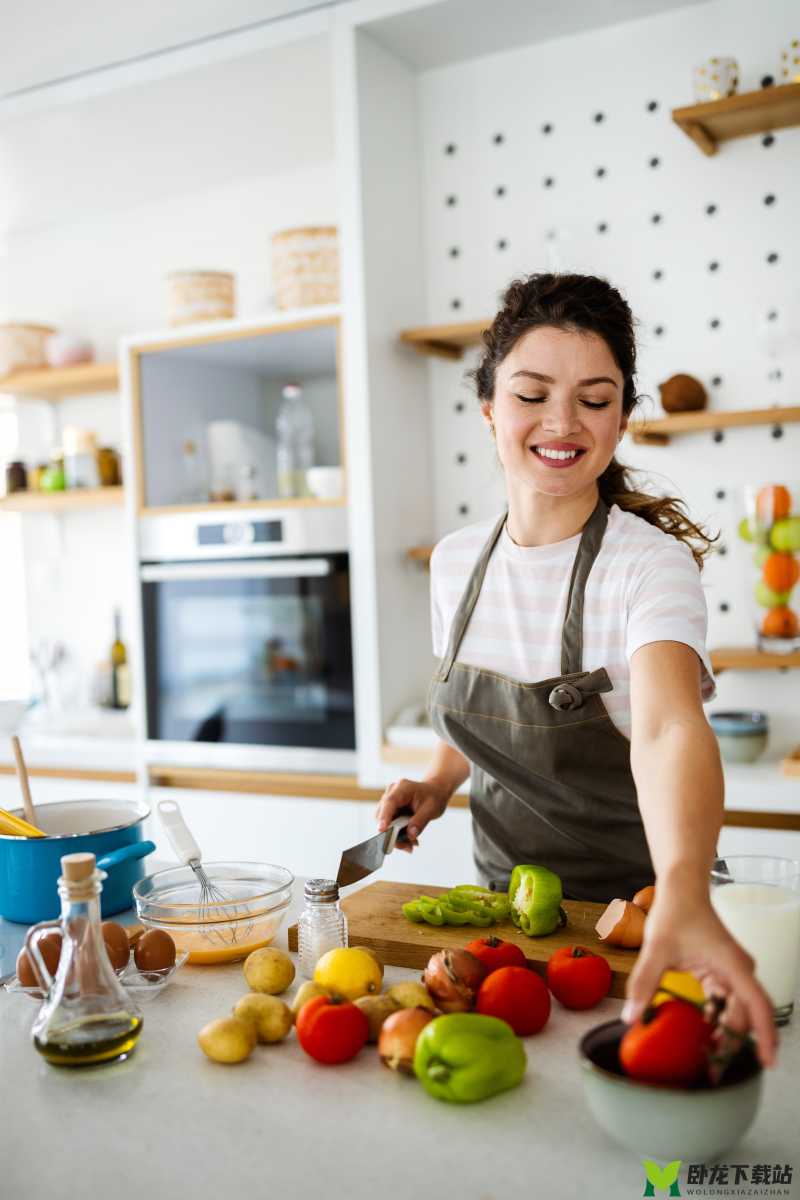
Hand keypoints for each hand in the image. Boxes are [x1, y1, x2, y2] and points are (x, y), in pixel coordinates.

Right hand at [375, 778, 449, 851]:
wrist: (434, 793)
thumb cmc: (433, 797)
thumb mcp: (431, 809)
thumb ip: (420, 821)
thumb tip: (410, 835)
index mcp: (403, 788)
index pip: (390, 802)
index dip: (385, 816)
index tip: (382, 830)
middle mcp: (392, 793)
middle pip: (383, 815)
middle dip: (392, 833)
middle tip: (408, 847)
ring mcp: (389, 802)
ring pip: (384, 823)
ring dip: (396, 837)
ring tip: (411, 844)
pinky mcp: (390, 811)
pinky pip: (389, 826)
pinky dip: (398, 835)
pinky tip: (410, 840)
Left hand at [621, 887, 777, 1068]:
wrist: (682, 888)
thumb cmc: (675, 911)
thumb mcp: (656, 947)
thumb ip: (643, 983)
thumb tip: (630, 1017)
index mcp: (732, 964)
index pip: (758, 1005)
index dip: (765, 1036)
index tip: (766, 1063)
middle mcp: (739, 970)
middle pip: (745, 1016)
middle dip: (732, 1044)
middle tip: (712, 1072)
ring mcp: (732, 973)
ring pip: (735, 1012)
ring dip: (722, 1034)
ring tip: (704, 1059)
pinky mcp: (722, 973)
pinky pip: (723, 1003)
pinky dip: (714, 1019)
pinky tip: (698, 1034)